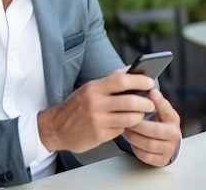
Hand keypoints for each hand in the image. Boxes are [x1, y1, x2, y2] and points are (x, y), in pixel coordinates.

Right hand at [37, 68, 155, 153]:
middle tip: (150, 103)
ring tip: (140, 114)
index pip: (122, 80)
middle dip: (146, 102)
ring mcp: (98, 121)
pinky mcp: (99, 136)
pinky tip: (122, 124)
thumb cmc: (76, 106)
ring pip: (130, 118)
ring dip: (139, 116)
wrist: (55, 127)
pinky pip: (121, 130)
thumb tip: (131, 70)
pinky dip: (125, 127)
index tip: (150, 82)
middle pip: (131, 101)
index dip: (139, 81)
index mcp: (94, 88)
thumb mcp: (90, 88)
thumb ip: (110, 80)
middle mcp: (95, 103)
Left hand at [122, 88, 181, 166]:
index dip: (158, 102)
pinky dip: (135, 148)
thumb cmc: (158, 122)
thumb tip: (148, 87)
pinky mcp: (161, 160)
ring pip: (149, 144)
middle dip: (138, 125)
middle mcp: (174, 134)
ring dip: (134, 136)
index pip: (166, 110)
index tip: (150, 93)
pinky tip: (131, 140)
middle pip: (155, 130)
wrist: (164, 142)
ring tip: (125, 129)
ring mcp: (168, 149)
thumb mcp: (159, 109)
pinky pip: (146, 155)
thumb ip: (154, 99)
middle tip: (126, 118)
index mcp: (173, 119)